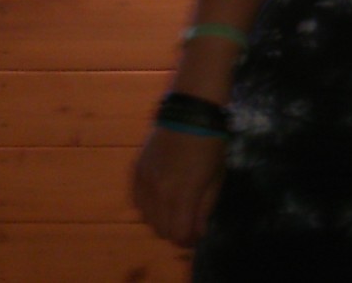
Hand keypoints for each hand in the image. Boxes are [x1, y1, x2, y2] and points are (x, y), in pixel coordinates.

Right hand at [131, 127, 225, 247]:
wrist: (189, 111)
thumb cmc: (210, 143)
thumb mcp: (215, 178)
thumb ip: (204, 208)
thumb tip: (196, 232)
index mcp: (181, 194)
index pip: (177, 234)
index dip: (187, 240)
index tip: (195, 235)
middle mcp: (158, 192)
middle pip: (160, 229)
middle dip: (175, 231)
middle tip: (188, 223)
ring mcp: (143, 181)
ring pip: (146, 217)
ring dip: (161, 219)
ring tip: (176, 209)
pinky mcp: (136, 171)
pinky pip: (138, 201)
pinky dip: (149, 206)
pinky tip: (161, 198)